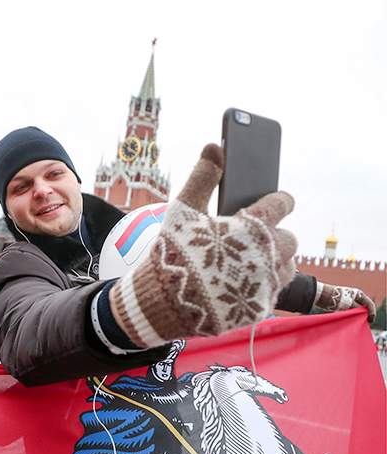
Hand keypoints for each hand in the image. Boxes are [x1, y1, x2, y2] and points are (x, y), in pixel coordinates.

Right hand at [108, 144, 297, 346]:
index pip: (283, 203)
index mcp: (255, 225)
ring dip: (275, 261)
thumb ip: (202, 177)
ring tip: (252, 260)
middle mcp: (270, 253)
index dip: (279, 200)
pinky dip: (262, 285)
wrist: (163, 302)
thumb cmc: (173, 252)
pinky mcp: (261, 306)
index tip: (274, 201)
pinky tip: (242, 283)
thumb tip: (214, 146)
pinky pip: (273, 292)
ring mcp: (267, 282)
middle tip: (255, 236)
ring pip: (288, 266)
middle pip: (290, 238)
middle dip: (275, 235)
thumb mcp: (183, 210)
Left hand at [314, 282, 375, 322]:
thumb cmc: (335, 298)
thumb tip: (364, 314)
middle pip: (364, 308)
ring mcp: (349, 301)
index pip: (369, 304)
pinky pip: (350, 312)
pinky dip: (351, 317)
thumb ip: (358, 309)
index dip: (372, 312)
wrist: (321, 296)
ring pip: (357, 311)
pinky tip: (350, 321)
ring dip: (357, 317)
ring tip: (357, 323)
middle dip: (365, 315)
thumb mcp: (349, 304)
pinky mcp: (343, 306)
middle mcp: (355, 297)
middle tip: (364, 323)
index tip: (370, 321)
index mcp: (358, 294)